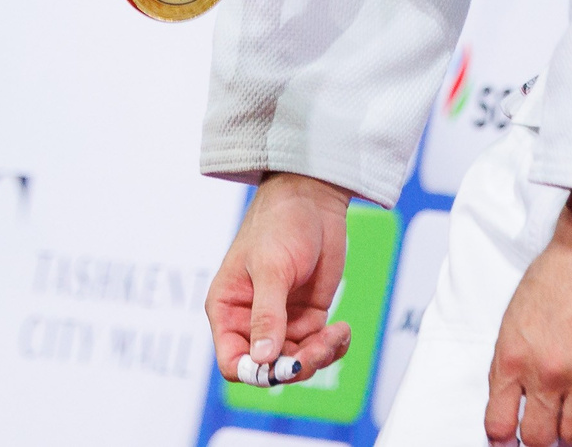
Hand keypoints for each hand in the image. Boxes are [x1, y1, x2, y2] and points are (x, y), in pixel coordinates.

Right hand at [207, 172, 354, 384]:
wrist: (313, 199)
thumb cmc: (279, 224)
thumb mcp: (271, 269)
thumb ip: (267, 314)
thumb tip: (263, 358)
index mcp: (228, 309)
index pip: (233, 361)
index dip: (255, 372)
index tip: (282, 365)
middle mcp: (251, 321)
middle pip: (270, 368)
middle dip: (297, 364)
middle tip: (321, 346)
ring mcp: (282, 320)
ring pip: (298, 362)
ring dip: (320, 355)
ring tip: (337, 332)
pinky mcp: (307, 316)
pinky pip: (318, 348)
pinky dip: (333, 346)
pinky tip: (342, 329)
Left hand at [485, 193, 571, 444]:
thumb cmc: (554, 279)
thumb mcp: (512, 320)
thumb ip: (508, 366)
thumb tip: (508, 408)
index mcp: (512, 357)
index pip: (498, 425)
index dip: (503, 438)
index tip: (510, 438)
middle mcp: (545, 372)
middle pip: (539, 440)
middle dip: (541, 436)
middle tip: (548, 424)